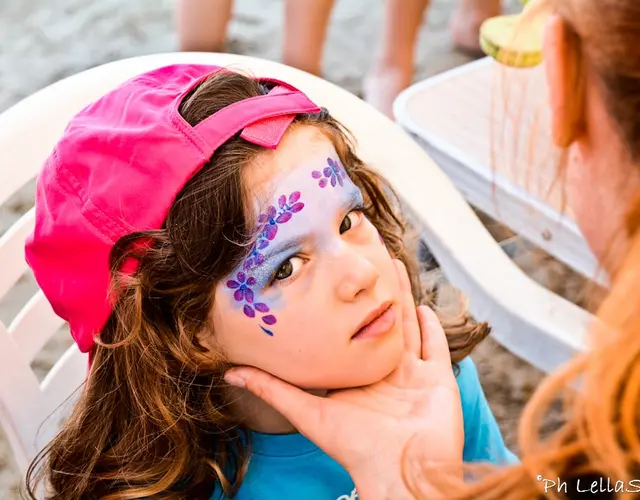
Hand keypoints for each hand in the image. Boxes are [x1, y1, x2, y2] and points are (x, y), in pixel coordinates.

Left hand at [224, 260, 463, 499]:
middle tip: (370, 256)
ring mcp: (414, 376)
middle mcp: (385, 373)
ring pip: (407, 326)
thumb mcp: (308, 413)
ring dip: (403, 297)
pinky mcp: (439, 381)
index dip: (348, 308)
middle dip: (376, 292)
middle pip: (380, 321)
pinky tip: (423, 307)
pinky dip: (432, 328)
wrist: (399, 474)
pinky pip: (437, 348)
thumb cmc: (354, 447)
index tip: (337, 279)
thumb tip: (230, 370)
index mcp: (358, 376)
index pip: (352, 333)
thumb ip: (272, 390)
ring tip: (396, 267)